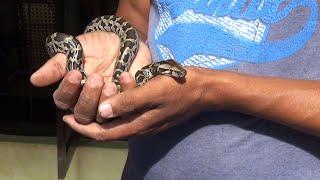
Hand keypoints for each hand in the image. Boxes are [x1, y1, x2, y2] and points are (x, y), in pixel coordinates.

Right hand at [30, 31, 151, 123]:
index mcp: (74, 91)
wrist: (124, 40)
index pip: (63, 100)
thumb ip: (58, 65)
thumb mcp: (77, 50)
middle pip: (82, 114)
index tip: (75, 73)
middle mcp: (89, 101)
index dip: (67, 89)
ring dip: (105, 101)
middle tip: (96, 77)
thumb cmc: (98, 46)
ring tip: (110, 83)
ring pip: (102, 117)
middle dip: (88, 97)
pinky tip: (125, 76)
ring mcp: (109, 105)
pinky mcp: (127, 103)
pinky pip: (126, 108)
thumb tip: (35, 80)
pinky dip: (126, 92)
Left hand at [62, 67, 215, 140]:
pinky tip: (118, 89)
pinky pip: (129, 112)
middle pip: (108, 129)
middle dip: (89, 120)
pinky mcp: (152, 114)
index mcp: (138, 125)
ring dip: (104, 110)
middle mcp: (140, 127)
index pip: (103, 133)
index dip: (82, 128)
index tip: (65, 118)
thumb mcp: (152, 91)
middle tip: (73, 108)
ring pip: (118, 121)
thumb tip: (102, 112)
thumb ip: (128, 101)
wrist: (204, 89)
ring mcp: (147, 121)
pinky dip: (119, 103)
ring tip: (93, 95)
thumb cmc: (179, 88)